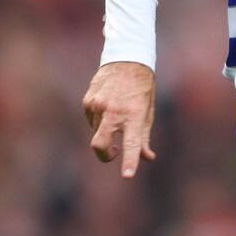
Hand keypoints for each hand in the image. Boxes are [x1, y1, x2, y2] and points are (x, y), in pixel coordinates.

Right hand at [82, 62, 156, 177]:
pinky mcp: (88, 101)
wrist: (127, 59)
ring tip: (117, 114)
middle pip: (99, 144)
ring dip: (105, 132)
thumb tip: (147, 158)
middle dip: (104, 156)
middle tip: (113, 153)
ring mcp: (98, 106)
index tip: (127, 175)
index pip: (132, 143)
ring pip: (96, 132)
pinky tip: (108, 106)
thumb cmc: (141, 89)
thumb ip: (144, 137)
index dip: (130, 161)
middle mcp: (114, 111)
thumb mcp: (147, 112)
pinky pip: (91, 120)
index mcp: (133, 115)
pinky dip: (99, 120)